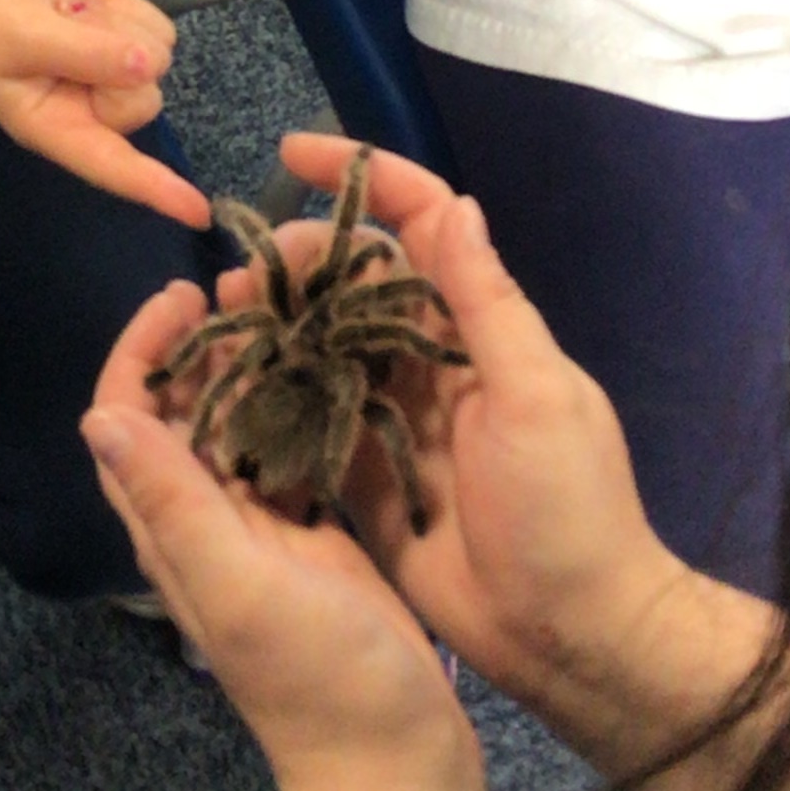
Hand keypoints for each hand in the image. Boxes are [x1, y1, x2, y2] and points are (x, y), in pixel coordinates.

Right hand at [0, 0, 209, 226]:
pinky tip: (84, 6)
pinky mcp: (119, 44)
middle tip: (66, 28)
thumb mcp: (23, 36)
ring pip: (157, 57)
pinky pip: (157, 27)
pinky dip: (126, 8)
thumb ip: (84, 54)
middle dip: (116, 54)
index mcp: (55, 127)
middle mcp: (87, 110)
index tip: (198, 213)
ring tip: (68, 16)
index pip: (112, 166)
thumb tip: (145, 68)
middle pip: (144, 97)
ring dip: (118, 24)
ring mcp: (107, 77)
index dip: (156, 188)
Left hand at [84, 279, 471, 790]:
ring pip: (236, 426)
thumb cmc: (317, 681)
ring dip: (251, 366)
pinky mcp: (313, 539)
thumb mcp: (239, 585)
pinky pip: (290, 453)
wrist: (394, 765)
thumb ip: (173, 502)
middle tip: (250, 284)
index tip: (185, 293)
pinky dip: (300, 404)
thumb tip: (100, 415)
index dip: (140, 350)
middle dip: (199, 342)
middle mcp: (204, 523)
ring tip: (293, 307)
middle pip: (178, 411)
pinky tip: (336, 366)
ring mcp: (259, 531)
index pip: (125, 417)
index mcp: (171, 530)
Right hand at [267, 135, 685, 719]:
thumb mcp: (535, 397)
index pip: (422, 224)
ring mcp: (395, 418)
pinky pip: (308, 422)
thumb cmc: (568, 510)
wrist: (571, 636)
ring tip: (218, 322)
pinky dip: (269, 398)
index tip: (291, 154)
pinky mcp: (365, 477)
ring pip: (322, 346)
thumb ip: (489, 302)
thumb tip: (451, 201)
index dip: (362, 179)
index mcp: (482, 329)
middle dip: (296, 262)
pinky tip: (222, 387)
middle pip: (354, 283)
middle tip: (238, 275)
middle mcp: (434, 361)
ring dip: (272, 324)